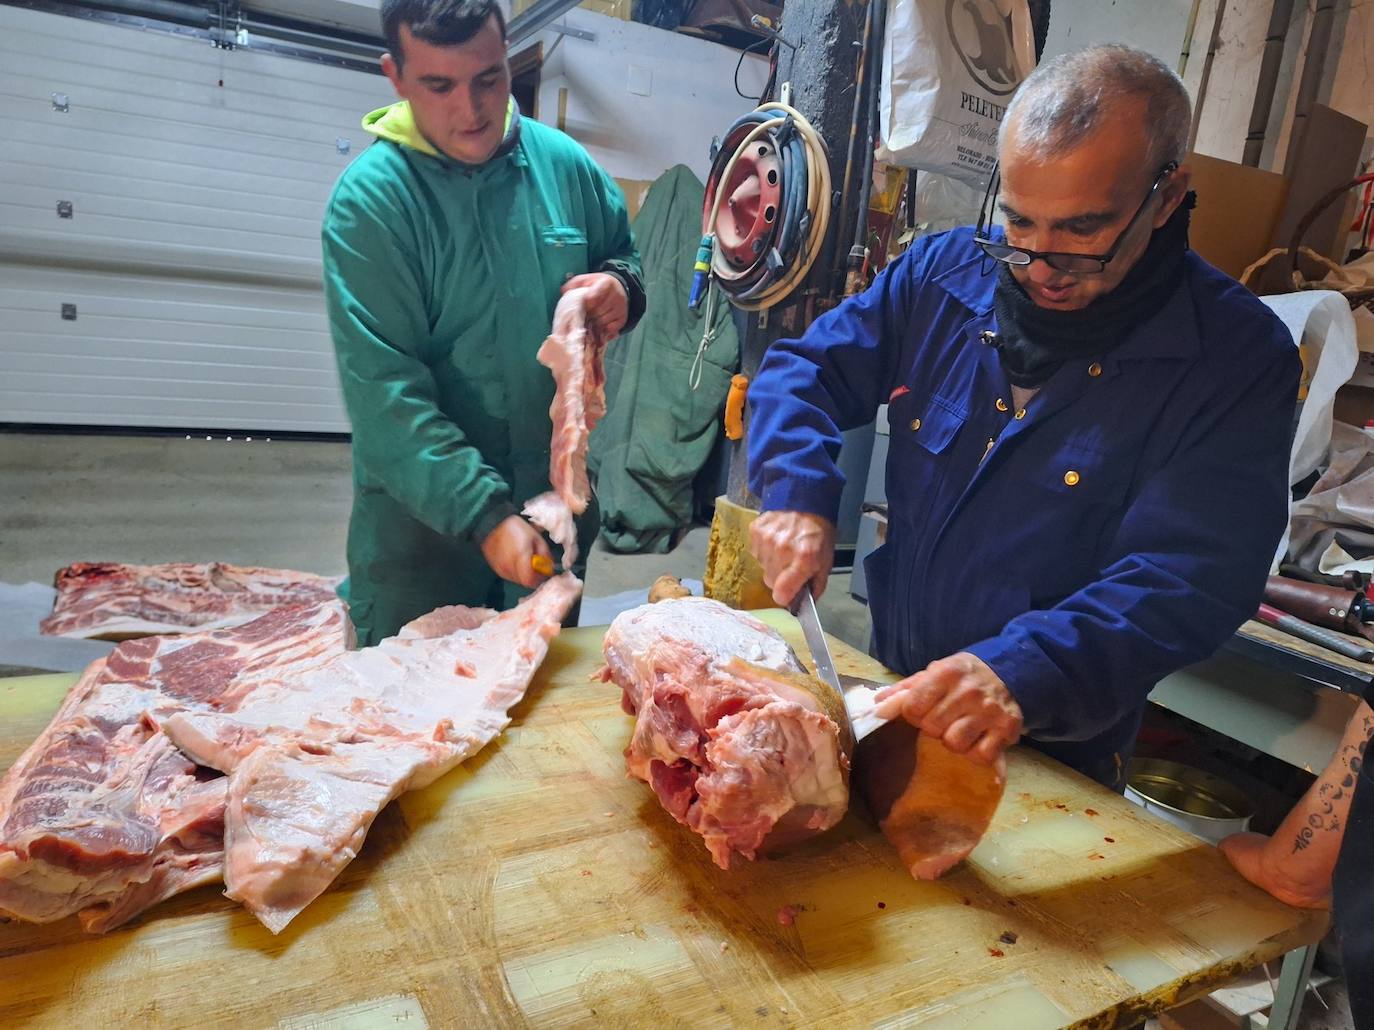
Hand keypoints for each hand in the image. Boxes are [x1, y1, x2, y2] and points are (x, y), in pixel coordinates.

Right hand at [480, 515, 553, 588]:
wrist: (495, 524)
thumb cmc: (517, 529)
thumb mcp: (537, 539)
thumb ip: (545, 555)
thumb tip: (549, 568)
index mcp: (520, 556)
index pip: (530, 581)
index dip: (538, 579)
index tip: (542, 573)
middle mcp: (508, 565)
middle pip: (524, 582)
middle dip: (532, 576)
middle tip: (535, 565)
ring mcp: (499, 567)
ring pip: (516, 579)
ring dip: (522, 573)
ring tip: (523, 560)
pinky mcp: (495, 567)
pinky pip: (507, 574)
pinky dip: (513, 570)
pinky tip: (514, 559)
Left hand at [562, 273, 628, 340]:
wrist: (617, 288)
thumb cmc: (597, 285)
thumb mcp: (585, 280)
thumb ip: (573, 284)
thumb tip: (563, 291)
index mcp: (606, 283)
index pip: (594, 296)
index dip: (586, 302)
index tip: (583, 304)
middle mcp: (616, 296)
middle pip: (597, 311)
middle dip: (587, 314)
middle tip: (583, 313)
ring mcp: (620, 309)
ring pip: (602, 322)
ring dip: (593, 323)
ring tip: (589, 319)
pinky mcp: (622, 319)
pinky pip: (609, 330)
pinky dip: (601, 330)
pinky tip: (597, 325)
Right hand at [749, 510, 835, 607]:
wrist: (806, 501)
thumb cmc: (818, 534)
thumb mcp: (826, 562)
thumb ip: (815, 587)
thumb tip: (800, 605)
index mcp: (803, 559)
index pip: (781, 594)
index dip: (784, 596)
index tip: (788, 592)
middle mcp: (782, 550)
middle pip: (770, 581)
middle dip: (780, 578)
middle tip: (791, 564)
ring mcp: (766, 539)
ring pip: (762, 567)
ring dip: (772, 563)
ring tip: (784, 548)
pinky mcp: (756, 530)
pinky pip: (756, 552)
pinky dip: (764, 550)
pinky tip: (776, 540)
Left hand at [873, 652, 1021, 765]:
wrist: (1008, 670)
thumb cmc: (962, 676)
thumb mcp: (934, 672)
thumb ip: (905, 689)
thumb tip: (877, 706)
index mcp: (946, 673)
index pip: (912, 707)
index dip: (912, 714)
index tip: (922, 711)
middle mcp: (969, 691)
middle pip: (932, 728)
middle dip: (933, 727)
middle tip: (944, 719)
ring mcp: (990, 711)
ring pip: (955, 743)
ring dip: (954, 741)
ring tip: (960, 728)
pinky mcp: (1007, 728)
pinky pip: (981, 755)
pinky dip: (976, 752)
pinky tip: (978, 739)